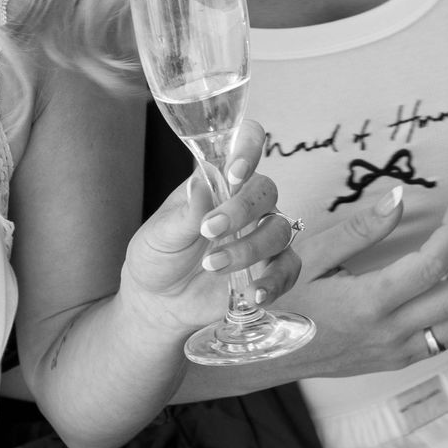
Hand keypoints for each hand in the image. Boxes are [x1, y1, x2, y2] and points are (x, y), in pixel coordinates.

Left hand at [119, 121, 300, 342]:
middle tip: (209, 231)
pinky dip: (274, 282)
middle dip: (242, 210)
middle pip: (266, 191)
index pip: (246, 146)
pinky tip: (252, 295)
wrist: (158, 301)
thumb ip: (185, 213)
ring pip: (280, 229)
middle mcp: (246, 204)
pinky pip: (289, 268)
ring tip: (213, 266)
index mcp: (218, 181)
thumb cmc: (158, 257)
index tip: (233, 173)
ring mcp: (261, 235)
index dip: (248, 149)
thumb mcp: (161, 235)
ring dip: (249, 249)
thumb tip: (200, 184)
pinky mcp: (270, 268)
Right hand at [294, 182, 447, 376]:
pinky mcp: (395, 360)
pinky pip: (446, 337)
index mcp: (368, 303)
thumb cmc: (277, 301)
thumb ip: (360, 229)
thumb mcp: (309, 256)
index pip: (434, 262)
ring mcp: (395, 351)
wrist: (259, 355)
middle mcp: (389, 332)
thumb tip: (401, 197)